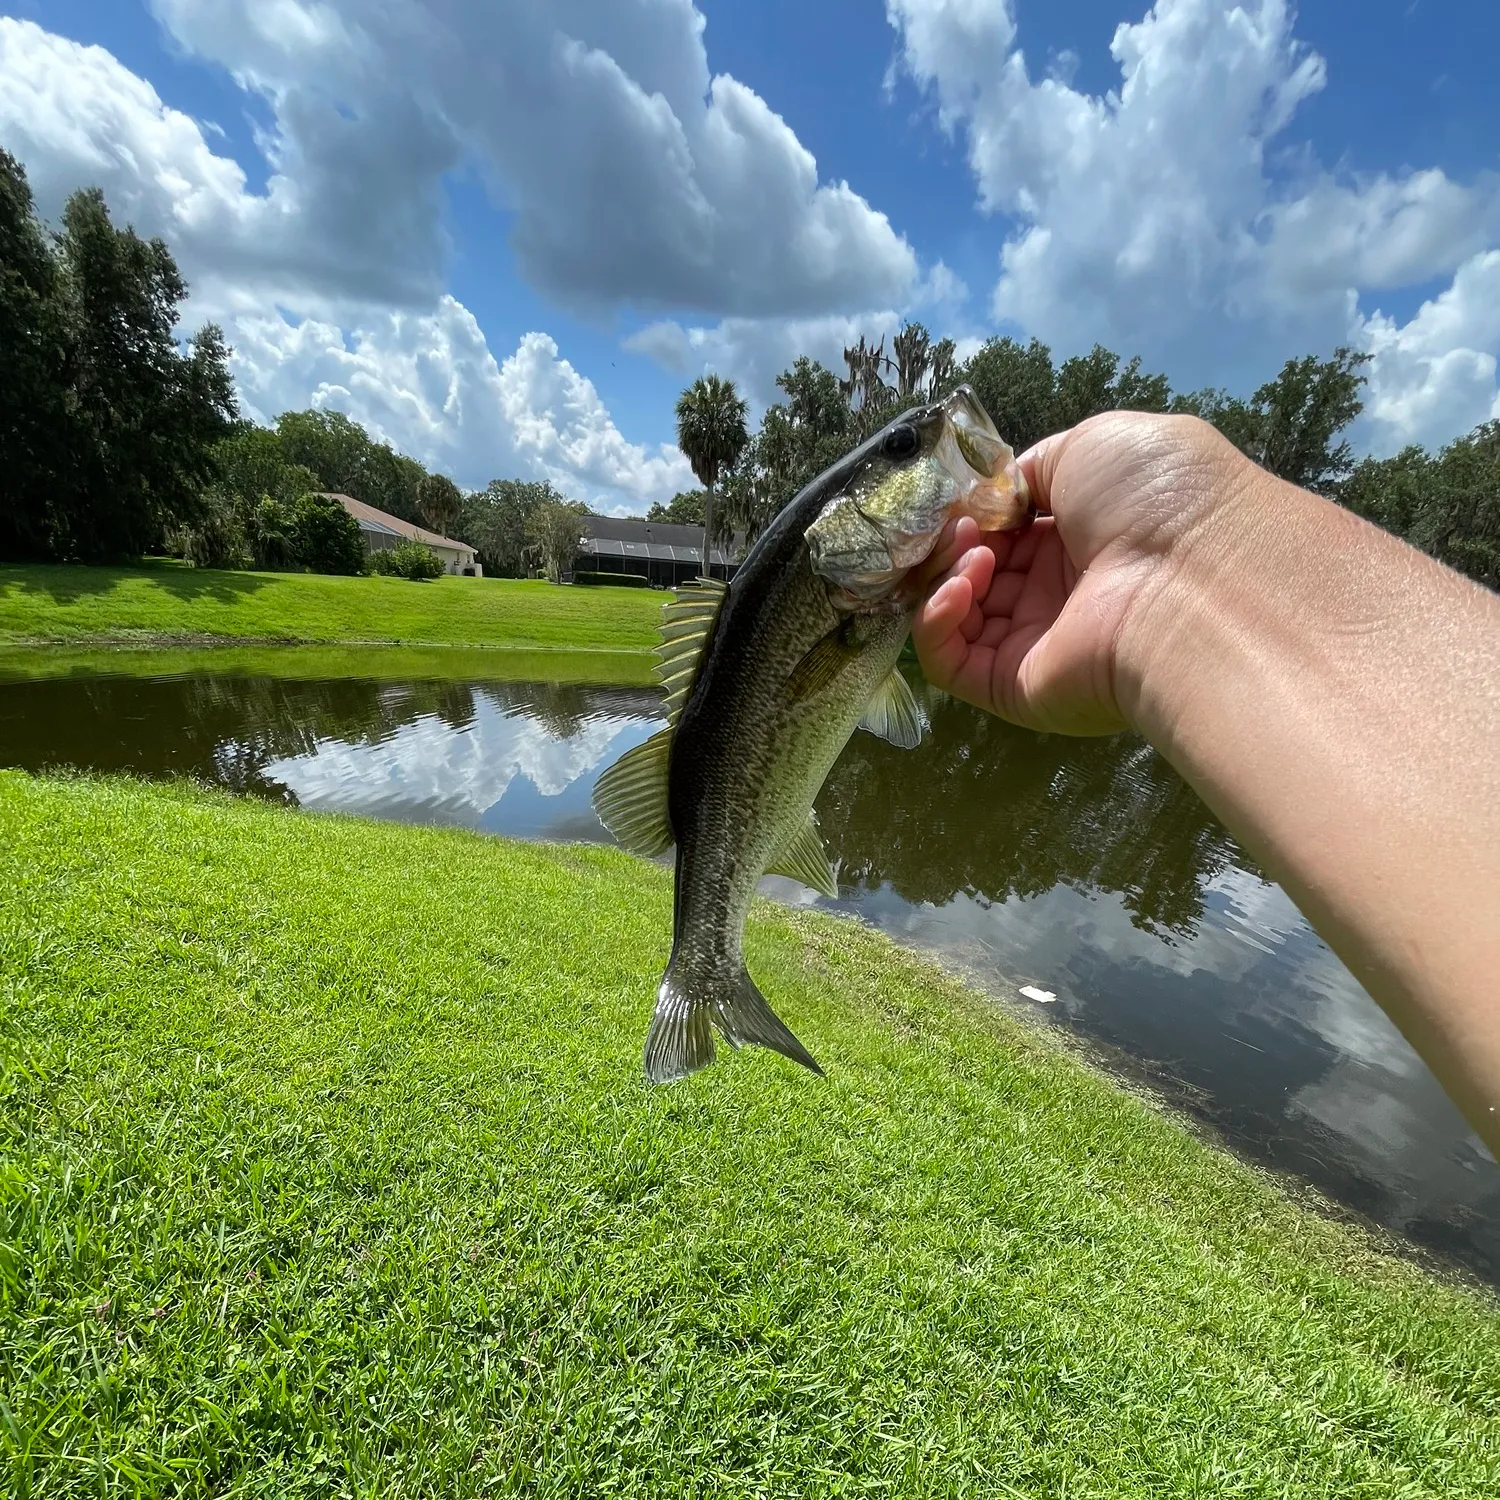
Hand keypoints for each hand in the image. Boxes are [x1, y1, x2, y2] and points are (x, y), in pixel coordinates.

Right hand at [913, 412, 1263, 735]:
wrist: (1192, 579)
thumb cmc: (1156, 500)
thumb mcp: (1093, 446)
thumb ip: (1031, 468)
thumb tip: (989, 498)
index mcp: (1088, 536)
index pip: (1009, 529)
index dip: (977, 510)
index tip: (965, 496)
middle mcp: (1064, 592)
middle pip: (978, 570)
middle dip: (956, 540)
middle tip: (961, 524)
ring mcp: (1040, 643)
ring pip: (958, 616)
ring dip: (946, 574)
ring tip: (972, 552)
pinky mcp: (1018, 687)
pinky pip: (952, 664)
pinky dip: (936, 623)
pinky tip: (961, 585)